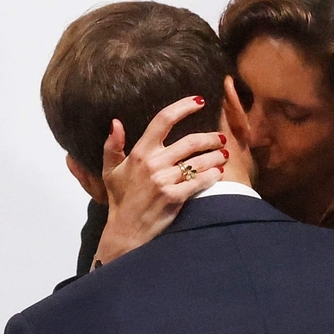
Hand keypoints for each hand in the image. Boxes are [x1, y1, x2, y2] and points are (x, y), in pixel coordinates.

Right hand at [94, 96, 227, 265]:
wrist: (126, 232)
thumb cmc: (120, 200)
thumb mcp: (110, 172)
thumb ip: (112, 146)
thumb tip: (115, 122)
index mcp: (140, 153)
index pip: (163, 120)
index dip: (183, 107)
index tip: (199, 101)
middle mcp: (153, 163)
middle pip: (190, 141)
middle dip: (210, 138)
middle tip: (220, 138)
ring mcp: (165, 181)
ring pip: (199, 161)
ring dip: (216, 156)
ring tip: (224, 155)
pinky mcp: (175, 197)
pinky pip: (201, 181)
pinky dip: (213, 176)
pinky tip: (219, 173)